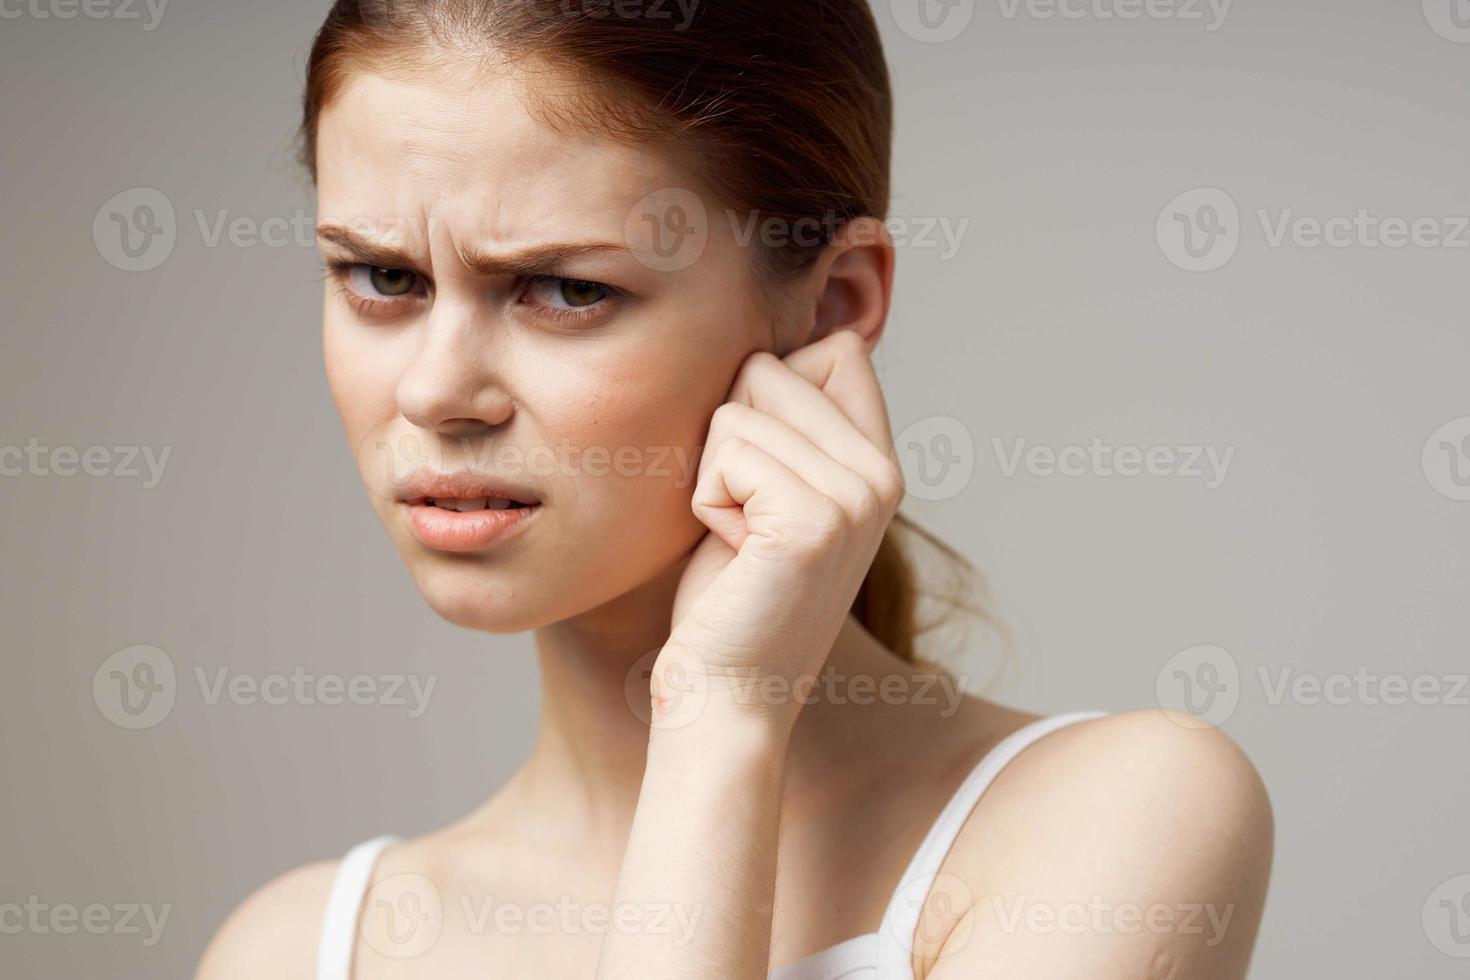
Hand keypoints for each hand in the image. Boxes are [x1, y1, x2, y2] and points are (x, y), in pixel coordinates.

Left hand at [656, 329, 905, 730]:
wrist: (725, 698)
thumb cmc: (728, 599)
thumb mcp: (770, 497)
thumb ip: (790, 427)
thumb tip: (768, 351)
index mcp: (879, 464)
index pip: (835, 348)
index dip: (770, 390)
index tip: (758, 473)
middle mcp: (883, 475)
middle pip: (775, 367)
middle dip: (729, 434)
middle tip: (741, 518)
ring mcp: (856, 496)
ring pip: (740, 407)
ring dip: (712, 473)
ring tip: (736, 539)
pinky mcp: (814, 519)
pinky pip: (727, 450)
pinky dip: (706, 499)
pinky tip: (731, 553)